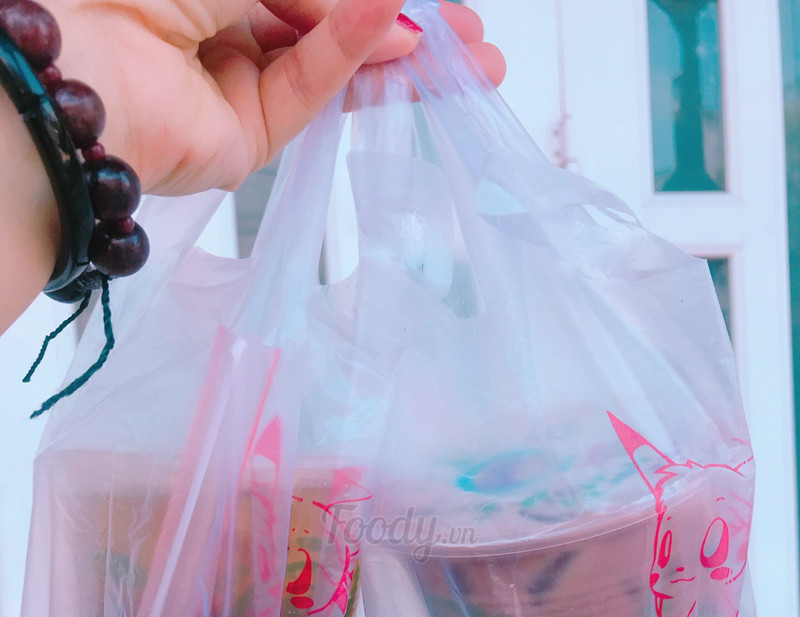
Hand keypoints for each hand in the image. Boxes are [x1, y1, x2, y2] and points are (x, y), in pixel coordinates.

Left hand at [52, 0, 505, 194]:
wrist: (78, 66)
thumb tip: (391, 9)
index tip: (435, 2)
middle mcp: (230, 29)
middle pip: (334, 30)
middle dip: (407, 30)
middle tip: (471, 38)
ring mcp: (242, 87)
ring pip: (337, 67)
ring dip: (405, 60)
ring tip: (474, 63)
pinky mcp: (248, 139)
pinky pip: (312, 88)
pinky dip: (355, 56)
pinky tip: (404, 33)